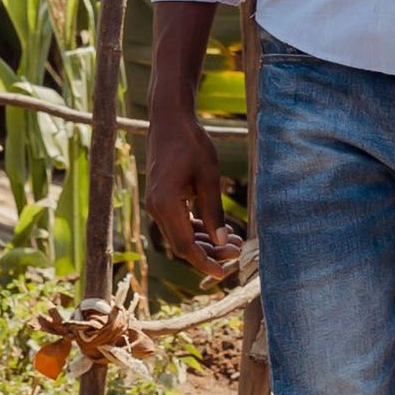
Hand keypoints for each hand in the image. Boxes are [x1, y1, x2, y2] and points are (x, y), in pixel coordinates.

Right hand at [145, 6, 242, 276]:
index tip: (224, 274)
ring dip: (206, 243)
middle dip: (210, 254)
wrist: (170, 120)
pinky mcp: (162, 200)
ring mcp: (157, 205)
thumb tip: (223, 242)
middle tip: (238, 254)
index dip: (205, 262)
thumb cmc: (191, 144)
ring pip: (181, 236)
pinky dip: (198, 230)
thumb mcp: (208, 177)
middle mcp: (156, 208)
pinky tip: (220, 231)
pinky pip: (179, 224)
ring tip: (234, 243)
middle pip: (182, 245)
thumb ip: (213, 211)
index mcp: (165, 204)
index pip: (185, 246)